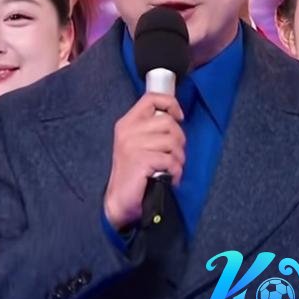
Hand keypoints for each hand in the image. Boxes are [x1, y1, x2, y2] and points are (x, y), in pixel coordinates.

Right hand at [104, 93, 184, 230]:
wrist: (120, 200)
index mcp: (127, 123)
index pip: (151, 98)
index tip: (179, 116)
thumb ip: (151, 128)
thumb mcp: (137, 143)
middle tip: (174, 155)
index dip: (170, 103)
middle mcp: (128, 131)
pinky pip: (171, 160)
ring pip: (173, 142)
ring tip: (171, 168)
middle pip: (168, 122)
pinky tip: (169, 178)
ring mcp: (133, 145)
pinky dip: (175, 172)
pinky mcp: (141, 160)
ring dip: (178, 159)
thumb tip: (176, 117)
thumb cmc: (134, 172)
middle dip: (179, 140)